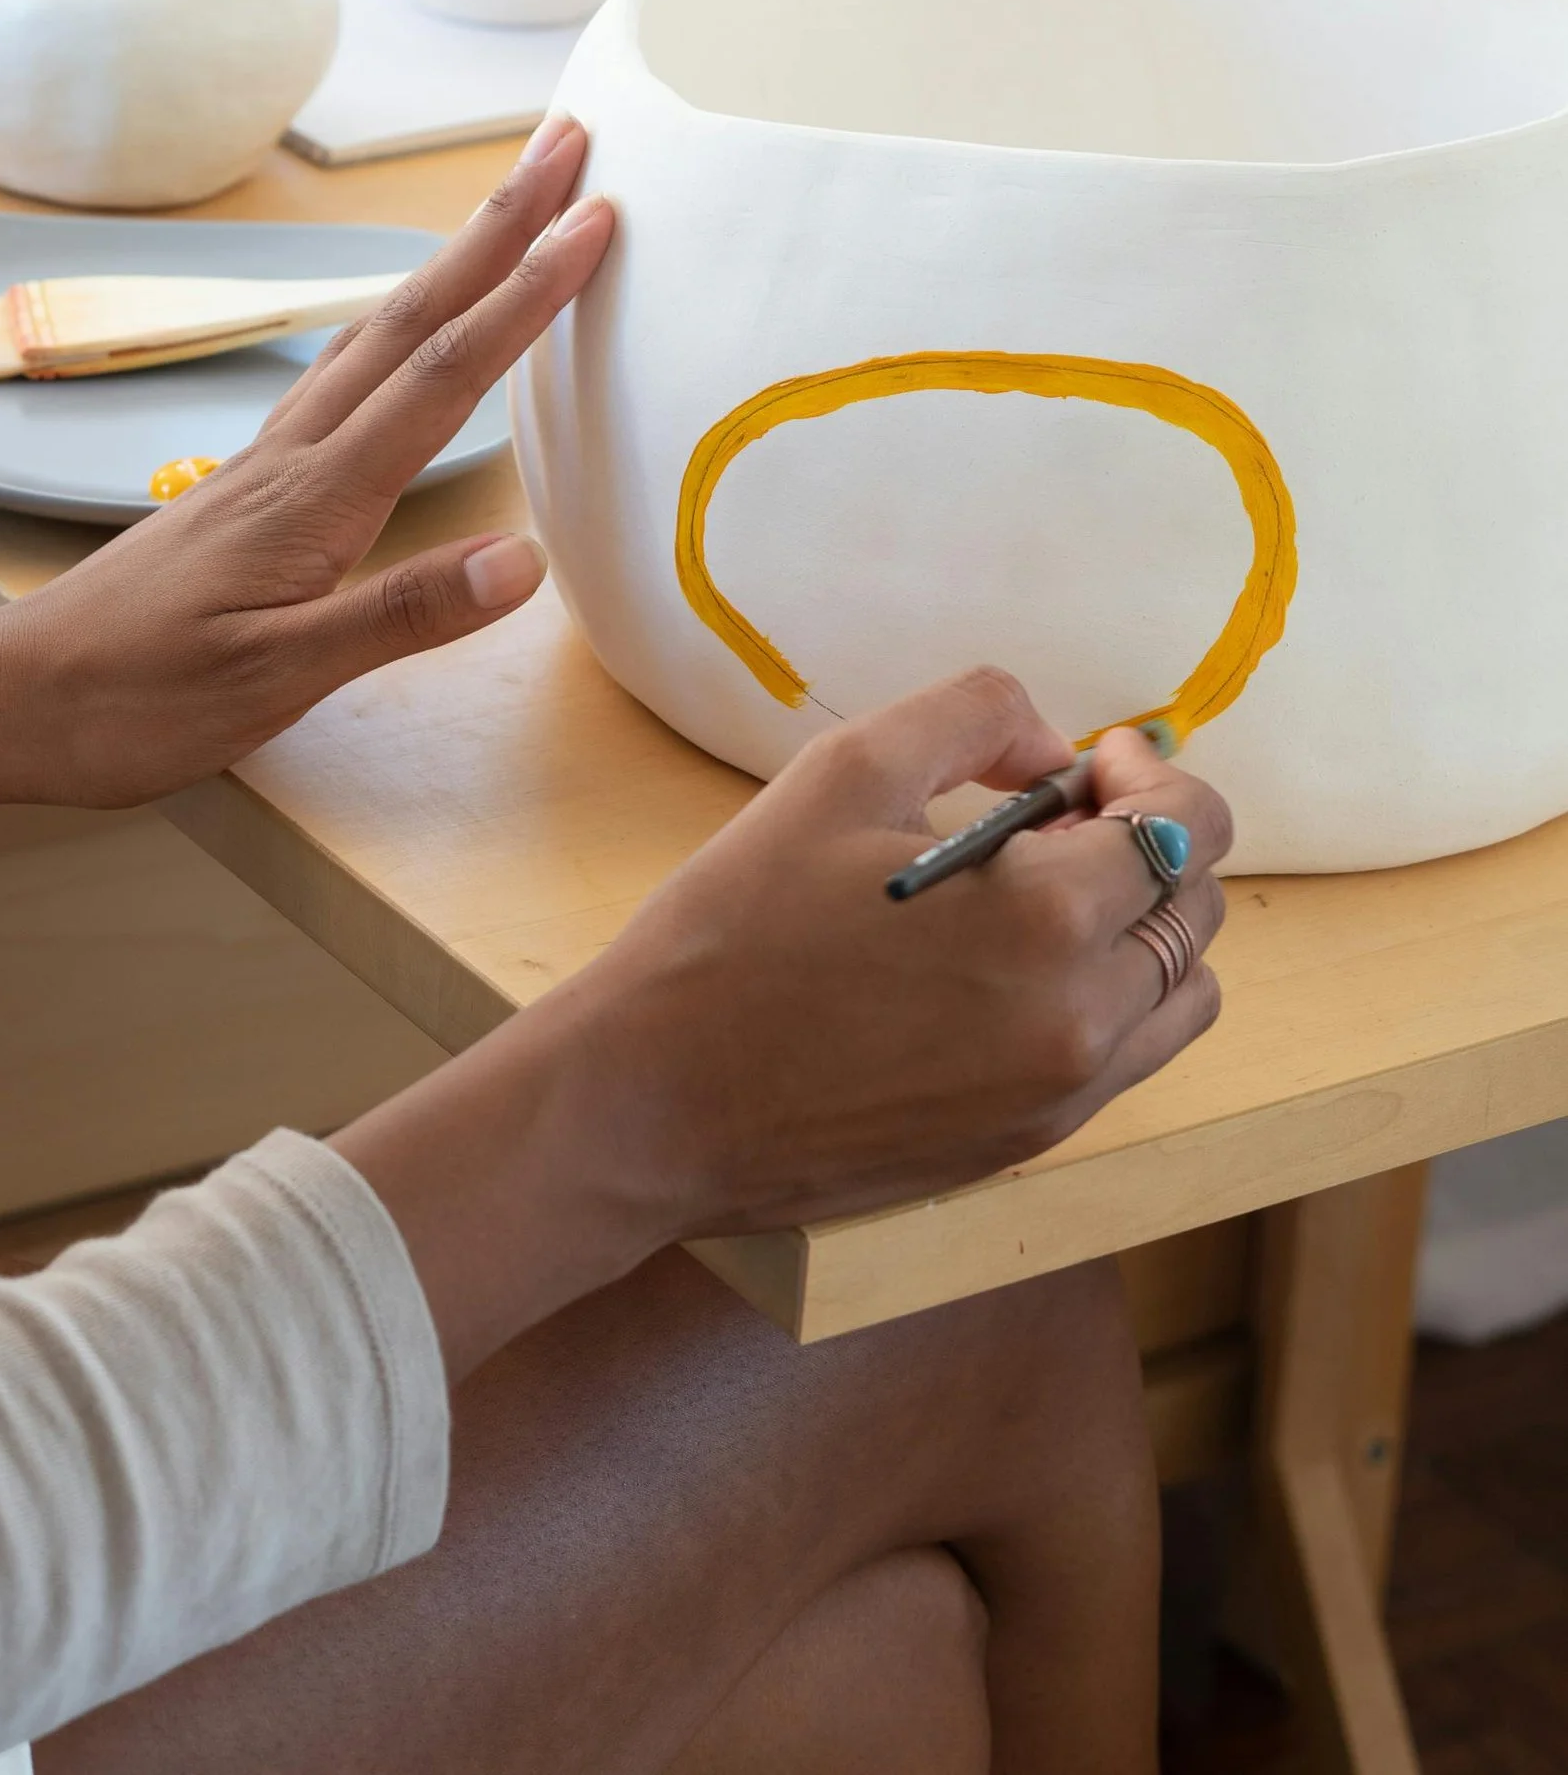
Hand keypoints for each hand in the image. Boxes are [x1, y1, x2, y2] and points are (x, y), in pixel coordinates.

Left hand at [0, 112, 613, 808]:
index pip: (444, 373)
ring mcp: (267, 464)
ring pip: (377, 336)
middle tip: (565, 144)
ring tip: (507, 211)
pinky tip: (401, 331)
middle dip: (498, 230)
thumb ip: (399, 616)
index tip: (593, 217)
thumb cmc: (136, 700)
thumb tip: (525, 562)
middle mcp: (296, 456)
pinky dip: (397, 330)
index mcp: (316, 495)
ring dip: (450, 266)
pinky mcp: (247, 486)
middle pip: (415, 318)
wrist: (16, 699)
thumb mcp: (274, 679)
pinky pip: (342, 377)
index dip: (526, 295)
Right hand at [338, 668, 1231, 1381]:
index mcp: (1047, 920)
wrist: (660, 1097)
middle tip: (1059, 813)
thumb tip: (1052, 747)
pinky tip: (1011, 962)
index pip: (1188, 831)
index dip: (1154, 776)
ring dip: (1143, 926)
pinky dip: (1109, 995)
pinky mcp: (1030, 1142)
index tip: (1095, 760)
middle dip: (1150, 841)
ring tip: (1042, 891)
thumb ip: (974, 716)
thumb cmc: (738, 925)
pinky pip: (1130, 1056)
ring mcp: (1063, 1096)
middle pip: (1197, 910)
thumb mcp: (844, 770)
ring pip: (1182, 994)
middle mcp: (1083, 1021)